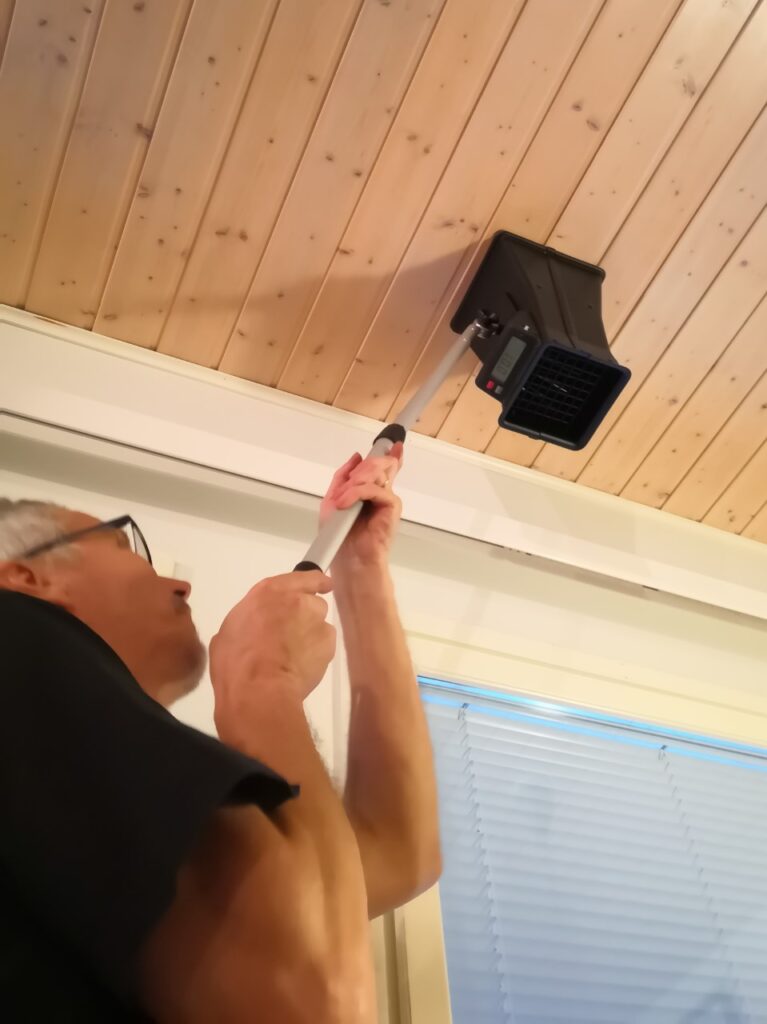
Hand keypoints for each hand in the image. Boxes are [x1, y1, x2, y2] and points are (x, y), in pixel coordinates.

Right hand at [210, 571, 335, 734]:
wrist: (258, 689)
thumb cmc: (236, 662)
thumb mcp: (230, 630)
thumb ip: (251, 618)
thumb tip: (255, 627)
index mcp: (268, 592)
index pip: (302, 577)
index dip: (315, 582)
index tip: (323, 585)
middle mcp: (296, 599)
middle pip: (312, 602)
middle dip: (305, 618)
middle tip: (291, 638)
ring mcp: (315, 619)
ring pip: (320, 624)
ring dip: (311, 636)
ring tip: (293, 658)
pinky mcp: (328, 641)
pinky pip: (325, 644)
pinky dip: (317, 654)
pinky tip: (300, 667)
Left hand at [320, 442, 403, 572]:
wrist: (348, 558)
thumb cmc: (340, 534)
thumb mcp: (333, 499)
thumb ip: (343, 476)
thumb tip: (356, 456)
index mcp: (369, 489)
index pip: (384, 466)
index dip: (390, 454)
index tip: (395, 444)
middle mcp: (381, 492)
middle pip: (378, 464)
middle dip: (362, 468)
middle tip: (349, 481)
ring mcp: (387, 499)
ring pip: (376, 473)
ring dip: (356, 482)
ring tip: (342, 499)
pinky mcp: (392, 507)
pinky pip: (376, 489)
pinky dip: (357, 493)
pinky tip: (346, 503)